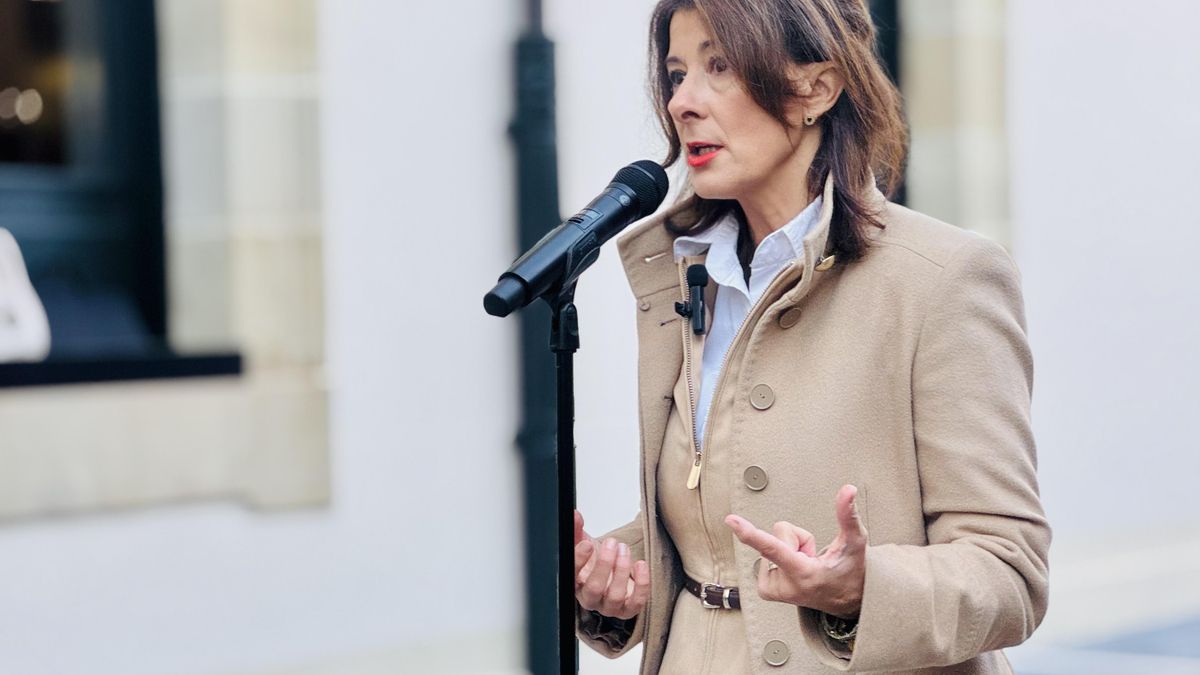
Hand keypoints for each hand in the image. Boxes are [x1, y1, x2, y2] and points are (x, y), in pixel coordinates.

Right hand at [574, 509, 650, 620]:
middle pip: (594, 588)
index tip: (587, 544)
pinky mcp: (628, 609)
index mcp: (575, 582)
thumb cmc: (595, 562)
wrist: (611, 576)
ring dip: (622, 570)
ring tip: (624, 549)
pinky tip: (640, 564)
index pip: (572, 575)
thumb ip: (577, 531)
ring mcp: (609, 606)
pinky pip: (636, 602)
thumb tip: (575, 515)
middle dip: (605, 564)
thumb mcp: (583, 544)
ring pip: (616, 595)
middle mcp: (590, 598)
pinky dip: (642, 584)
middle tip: (612, 543)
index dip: (579, 560)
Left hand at [725, 484, 866, 618]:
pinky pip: (764, 555)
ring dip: (789, 551)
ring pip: (770, 544)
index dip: (749, 533)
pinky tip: (796, 569)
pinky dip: (781, 560)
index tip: (731, 521)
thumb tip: (848, 489)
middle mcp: (785, 586)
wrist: (847, 601)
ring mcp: (773, 590)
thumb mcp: (855, 543)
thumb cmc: (851, 572)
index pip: (773, 548)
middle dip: (796, 539)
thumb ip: (848, 514)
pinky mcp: (766, 590)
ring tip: (806, 565)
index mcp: (804, 573)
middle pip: (778, 535)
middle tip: (813, 557)